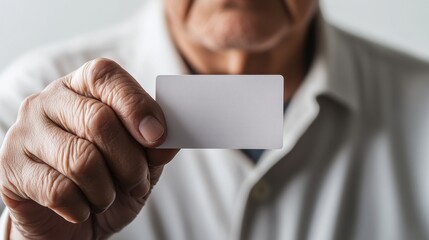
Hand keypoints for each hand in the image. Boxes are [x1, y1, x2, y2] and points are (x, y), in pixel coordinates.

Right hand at [0, 58, 177, 238]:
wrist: (69, 221)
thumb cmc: (107, 182)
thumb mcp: (140, 163)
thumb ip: (154, 146)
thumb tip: (166, 139)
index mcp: (82, 87)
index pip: (105, 76)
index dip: (136, 105)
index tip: (158, 136)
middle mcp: (48, 101)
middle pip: (98, 120)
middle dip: (129, 161)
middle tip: (137, 181)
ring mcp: (24, 132)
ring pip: (80, 159)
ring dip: (106, 189)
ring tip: (107, 197)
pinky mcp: (10, 168)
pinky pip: (59, 190)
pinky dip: (82, 207)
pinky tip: (82, 208)